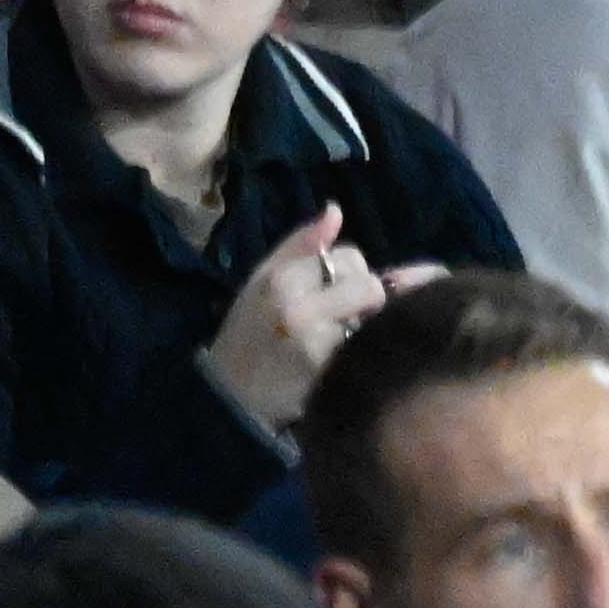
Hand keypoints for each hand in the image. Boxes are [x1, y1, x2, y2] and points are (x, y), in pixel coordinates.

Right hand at [203, 201, 385, 439]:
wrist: (230, 398)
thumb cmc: (249, 333)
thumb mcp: (261, 281)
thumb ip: (300, 245)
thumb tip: (335, 210)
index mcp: (280, 278)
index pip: (349, 255)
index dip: (348, 272)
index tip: (330, 291)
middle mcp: (299, 306)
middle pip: (371, 283)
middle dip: (364, 298)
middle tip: (340, 317)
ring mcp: (318, 341)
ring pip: (377, 315)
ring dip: (368, 324)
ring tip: (340, 338)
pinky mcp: (334, 371)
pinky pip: (373, 345)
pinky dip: (368, 349)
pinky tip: (346, 359)